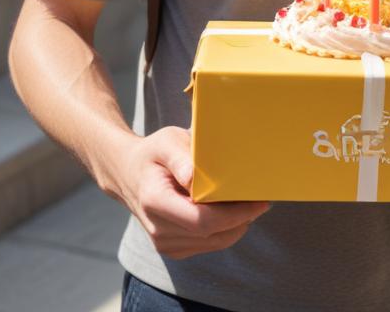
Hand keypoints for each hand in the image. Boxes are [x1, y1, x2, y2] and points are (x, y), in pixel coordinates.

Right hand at [117, 125, 270, 258]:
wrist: (128, 173)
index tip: (259, 200)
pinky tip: (230, 210)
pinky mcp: (173, 248)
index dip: (235, 214)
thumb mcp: (167, 142)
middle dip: (242, 218)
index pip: (202, 220)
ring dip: (236, 225)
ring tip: (248, 202)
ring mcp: (164, 243)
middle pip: (212, 234)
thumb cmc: (153, 153)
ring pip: (214, 242)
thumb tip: (194, 178)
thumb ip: (180, 157)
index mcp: (155, 201)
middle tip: (262, 199)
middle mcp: (158, 229)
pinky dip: (225, 230)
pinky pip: (208, 244)